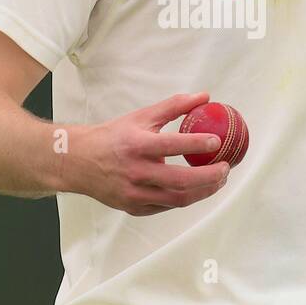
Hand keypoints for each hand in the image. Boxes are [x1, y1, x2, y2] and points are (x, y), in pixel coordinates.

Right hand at [64, 92, 229, 214]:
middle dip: (209, 177)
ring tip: (219, 181)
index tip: (217, 142)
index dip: (196, 144)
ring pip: (177, 198)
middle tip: (226, 168)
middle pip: (180, 180)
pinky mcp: (134, 207)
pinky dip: (185, 198)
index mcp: (136, 146)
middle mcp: (135, 172)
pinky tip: (198, 189)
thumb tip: (204, 96)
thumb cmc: (114, 137)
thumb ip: (174, 106)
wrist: (79, 162)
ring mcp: (134, 193)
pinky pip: (166, 206)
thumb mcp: (141, 116)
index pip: (171, 145)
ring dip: (203, 191)